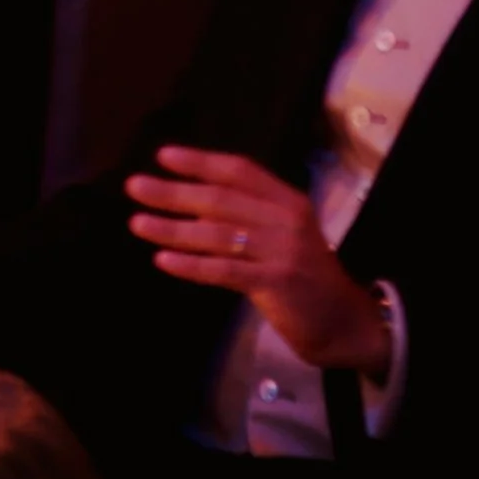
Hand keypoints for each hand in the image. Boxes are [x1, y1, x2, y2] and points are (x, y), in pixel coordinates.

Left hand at [126, 146, 391, 377]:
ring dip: (173, 228)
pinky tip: (163, 260)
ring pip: (218, 233)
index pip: (240, 171)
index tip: (163, 156)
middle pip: (221, 199)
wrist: (344, 322)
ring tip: (138, 223)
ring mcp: (283, 250)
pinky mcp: (278, 281)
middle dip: (174, 192)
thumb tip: (188, 200)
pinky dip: (191, 265)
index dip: (200, 162)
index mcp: (287, 200)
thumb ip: (247, 215)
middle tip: (134, 186)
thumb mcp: (282, 235)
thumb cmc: (303, 276)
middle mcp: (286, 218)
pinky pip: (225, 270)